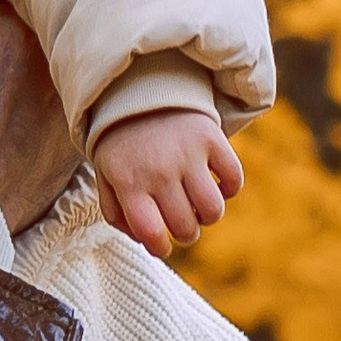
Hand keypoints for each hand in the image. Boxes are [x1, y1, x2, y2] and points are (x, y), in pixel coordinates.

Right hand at [0, 0, 78, 233]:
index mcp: (19, 25)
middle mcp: (56, 57)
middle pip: (39, 14)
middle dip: (13, 8)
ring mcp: (68, 101)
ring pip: (55, 57)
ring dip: (31, 53)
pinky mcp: (70, 141)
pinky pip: (64, 103)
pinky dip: (42, 99)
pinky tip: (13, 107)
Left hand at [90, 107, 242, 256]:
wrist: (138, 92)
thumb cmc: (122, 145)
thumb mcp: (106, 176)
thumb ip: (117, 213)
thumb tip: (145, 241)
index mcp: (128, 182)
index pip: (151, 234)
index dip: (160, 249)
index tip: (163, 246)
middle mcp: (158, 170)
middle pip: (186, 227)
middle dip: (185, 234)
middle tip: (181, 222)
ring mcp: (187, 153)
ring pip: (213, 211)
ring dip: (208, 216)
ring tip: (197, 205)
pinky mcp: (211, 138)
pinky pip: (233, 180)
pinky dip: (229, 189)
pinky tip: (215, 183)